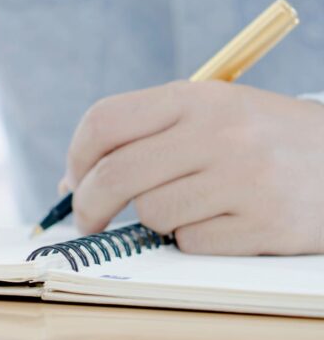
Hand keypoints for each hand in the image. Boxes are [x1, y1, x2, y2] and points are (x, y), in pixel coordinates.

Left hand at [62, 80, 323, 254]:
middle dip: (89, 205)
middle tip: (88, 221)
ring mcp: (245, 178)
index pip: (105, 122)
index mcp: (197, 97)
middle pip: (116, 175)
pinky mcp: (267, 223)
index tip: (72, 180)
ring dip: (158, 220)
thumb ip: (148, 135)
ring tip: (194, 205)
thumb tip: (73, 182)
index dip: (76, 156)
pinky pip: (192, 242)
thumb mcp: (215, 112)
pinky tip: (227, 221)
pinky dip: (196, 239)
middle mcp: (219, 132)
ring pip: (152, 213)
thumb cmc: (265, 139)